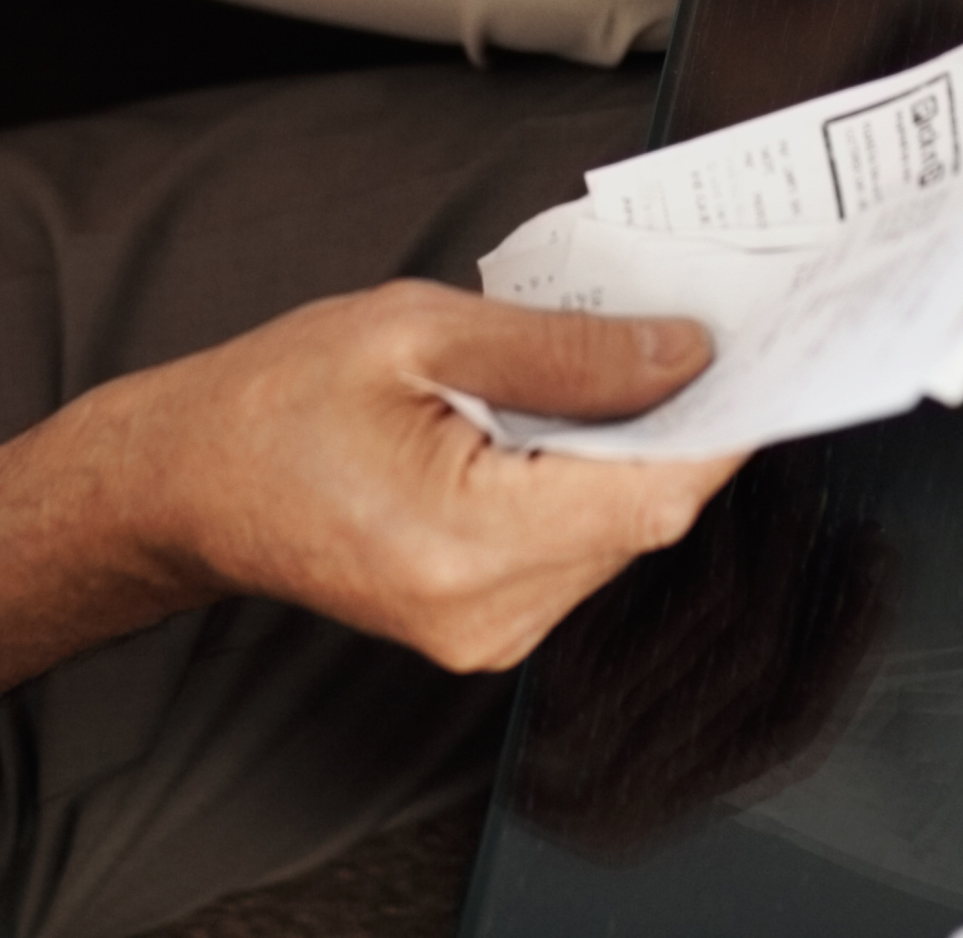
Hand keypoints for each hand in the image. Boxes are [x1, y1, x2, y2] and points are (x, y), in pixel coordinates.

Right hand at [96, 283, 740, 671]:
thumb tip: (682, 351)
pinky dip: (593, 477)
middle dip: (685, 421)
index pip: (653, 496)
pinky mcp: (483, 627)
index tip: (774, 354)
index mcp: (464, 543)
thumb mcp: (418, 329)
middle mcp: (486, 614)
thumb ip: (562, 347)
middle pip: (646, 516)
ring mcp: (486, 635)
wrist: (188, 481)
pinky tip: (574, 415)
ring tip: (625, 359)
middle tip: (711, 328)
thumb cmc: (276, 399)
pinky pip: (578, 547)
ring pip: (620, 533)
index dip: (726, 424)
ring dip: (636, 448)